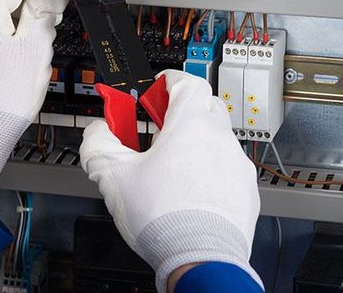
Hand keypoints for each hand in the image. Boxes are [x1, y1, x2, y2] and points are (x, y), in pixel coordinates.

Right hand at [80, 70, 261, 291]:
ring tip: (168, 165)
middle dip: (179, 111)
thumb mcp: (113, 175)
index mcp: (191, 125)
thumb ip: (98, 143)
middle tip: (156, 128)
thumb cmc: (164, 218)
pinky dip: (208, 169)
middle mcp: (220, 139)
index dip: (167, 81)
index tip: (154, 91)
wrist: (201, 261)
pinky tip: (187, 190)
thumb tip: (98, 132)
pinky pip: (225, 166)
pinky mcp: (244, 190)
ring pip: (215, 138)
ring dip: (193, 142)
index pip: (187, 82)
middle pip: (204, 106)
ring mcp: (236, 164)